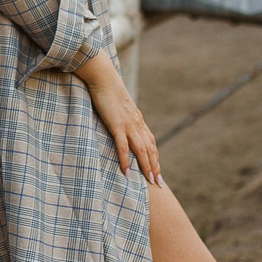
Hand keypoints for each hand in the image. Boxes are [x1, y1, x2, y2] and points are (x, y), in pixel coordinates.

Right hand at [76, 52, 161, 185]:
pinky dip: (126, 160)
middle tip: (158, 183)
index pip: (151, 143)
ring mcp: (128, 125)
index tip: (157, 172)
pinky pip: (123, 146)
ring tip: (148, 181)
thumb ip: (124, 117)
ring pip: (141, 150)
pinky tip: (126, 171)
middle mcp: (137, 124)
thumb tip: (122, 124)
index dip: (155, 158)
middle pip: (149, 149)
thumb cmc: (108, 91)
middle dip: (154, 167)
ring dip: (145, 166)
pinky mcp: (117, 124)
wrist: (103, 77)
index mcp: (138, 120)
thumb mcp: (120, 107)